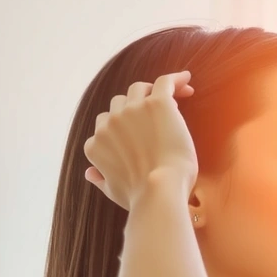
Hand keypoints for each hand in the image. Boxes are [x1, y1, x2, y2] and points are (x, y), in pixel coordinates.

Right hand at [81, 70, 198, 210]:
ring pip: (138, 89)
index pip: (105, 126)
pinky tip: (186, 80)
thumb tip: (89, 173)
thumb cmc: (141, 197)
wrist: (160, 191)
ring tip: (170, 99)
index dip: (123, 127)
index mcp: (97, 144)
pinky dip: (175, 80)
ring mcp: (132, 111)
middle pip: (119, 103)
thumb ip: (101, 179)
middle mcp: (110, 123)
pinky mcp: (157, 104)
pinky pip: (164, 82)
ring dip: (150, 91)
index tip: (140, 134)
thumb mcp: (114, 191)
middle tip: (156, 115)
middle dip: (134, 106)